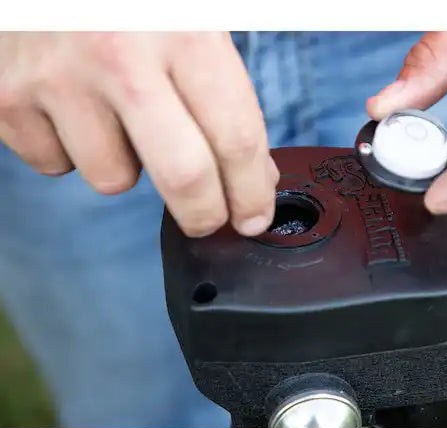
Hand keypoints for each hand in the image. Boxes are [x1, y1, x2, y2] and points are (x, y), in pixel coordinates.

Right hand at [0, 32, 278, 236]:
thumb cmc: (130, 1)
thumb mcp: (191, 25)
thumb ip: (225, 95)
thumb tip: (255, 175)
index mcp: (183, 29)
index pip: (235, 137)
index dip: (252, 193)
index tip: (253, 217)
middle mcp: (120, 55)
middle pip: (183, 177)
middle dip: (204, 215)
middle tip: (209, 220)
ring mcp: (58, 78)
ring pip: (113, 179)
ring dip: (126, 164)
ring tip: (116, 115)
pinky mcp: (8, 97)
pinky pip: (56, 164)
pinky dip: (72, 149)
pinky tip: (73, 109)